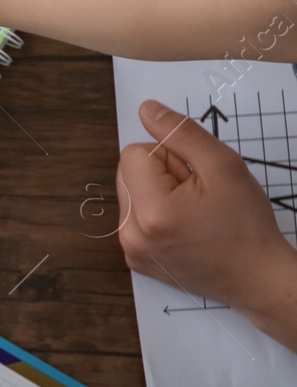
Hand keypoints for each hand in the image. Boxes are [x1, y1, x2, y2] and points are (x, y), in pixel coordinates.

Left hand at [117, 101, 296, 330]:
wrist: (258, 277)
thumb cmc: (246, 223)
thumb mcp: (223, 167)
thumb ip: (181, 133)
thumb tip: (146, 109)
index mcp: (149, 212)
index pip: (133, 153)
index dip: (168, 157)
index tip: (194, 178)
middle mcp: (130, 234)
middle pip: (128, 173)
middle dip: (161, 175)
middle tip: (197, 195)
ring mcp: (130, 249)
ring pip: (131, 193)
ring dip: (158, 194)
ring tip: (193, 213)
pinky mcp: (136, 259)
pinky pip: (134, 217)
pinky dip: (155, 215)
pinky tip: (184, 227)